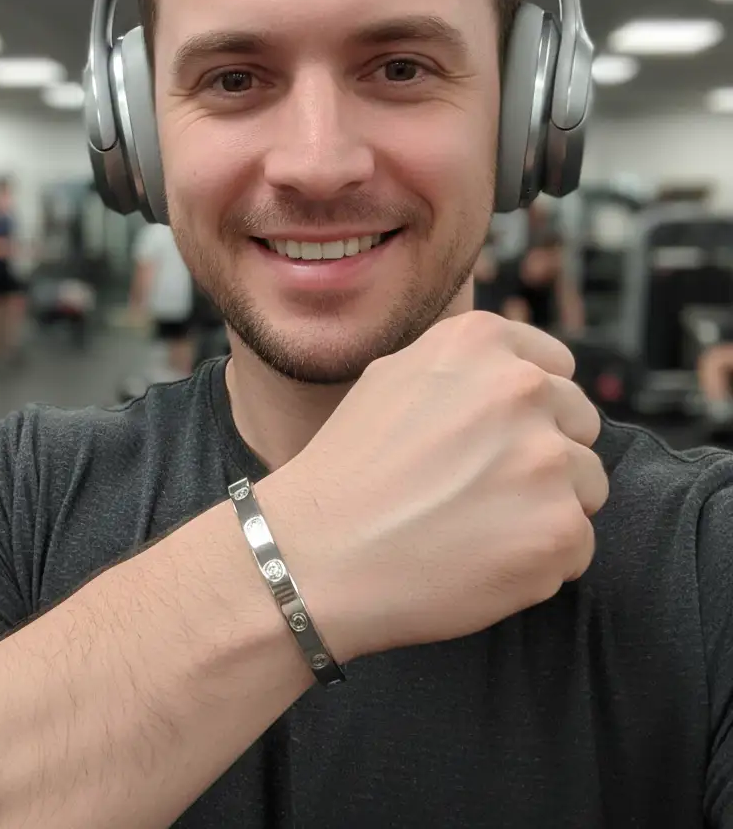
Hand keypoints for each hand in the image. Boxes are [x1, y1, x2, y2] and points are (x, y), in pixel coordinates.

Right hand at [261, 311, 607, 663]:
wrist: (317, 552)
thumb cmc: (347, 471)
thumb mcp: (392, 377)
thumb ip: (465, 368)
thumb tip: (521, 379)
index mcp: (479, 342)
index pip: (556, 369)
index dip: (530, 409)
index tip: (497, 439)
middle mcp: (520, 388)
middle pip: (578, 423)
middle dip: (542, 454)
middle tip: (480, 487)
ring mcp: (544, 458)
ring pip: (585, 484)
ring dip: (545, 507)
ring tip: (477, 525)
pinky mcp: (559, 528)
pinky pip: (577, 544)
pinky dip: (539, 560)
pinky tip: (481, 558)